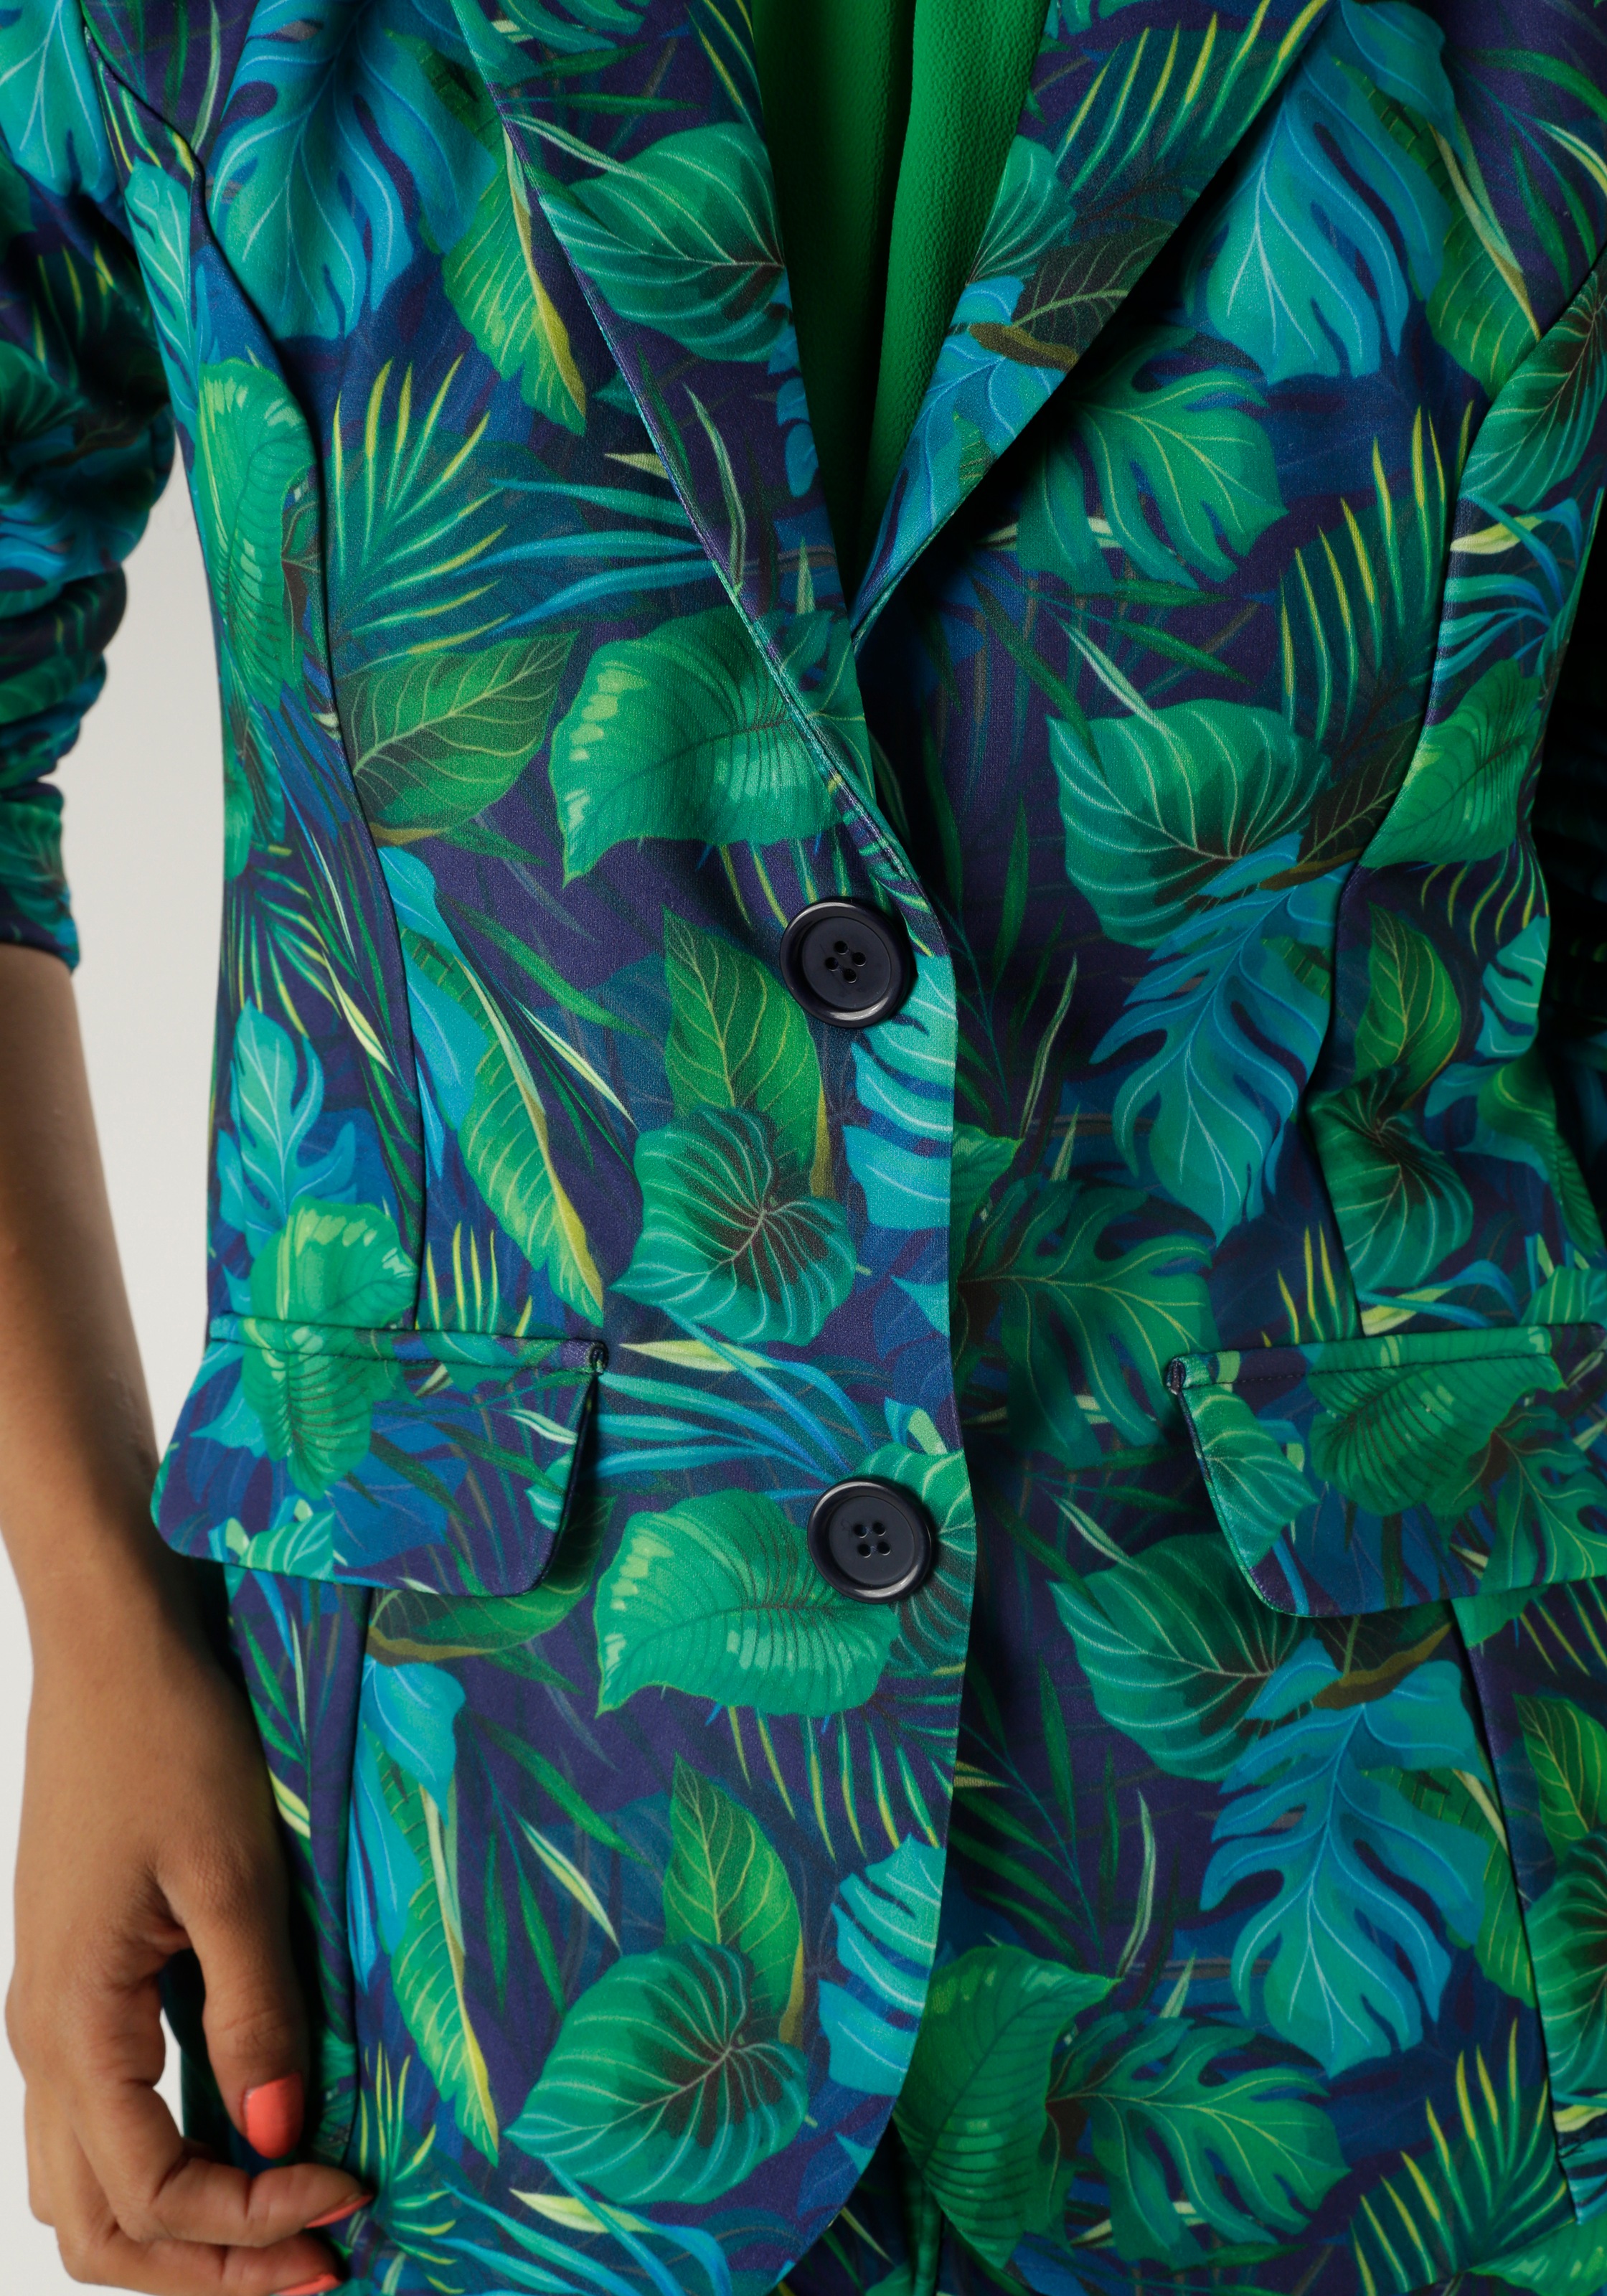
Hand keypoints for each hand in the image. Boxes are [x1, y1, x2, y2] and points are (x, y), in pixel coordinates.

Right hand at [7, 1560, 368, 2291]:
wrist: (112, 1649)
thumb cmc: (171, 1740)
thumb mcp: (233, 1877)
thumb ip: (254, 2017)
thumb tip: (281, 2139)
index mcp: (72, 2023)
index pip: (150, 2192)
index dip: (250, 2220)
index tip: (350, 2195)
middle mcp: (42, 2039)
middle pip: (98, 2223)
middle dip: (207, 2264)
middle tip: (322, 2264)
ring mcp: (51, 2013)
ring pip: (87, 2184)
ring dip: (180, 2227)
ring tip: (287, 2224)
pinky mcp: (77, 1982)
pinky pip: (102, 2117)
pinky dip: (166, 2161)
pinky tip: (247, 2138)